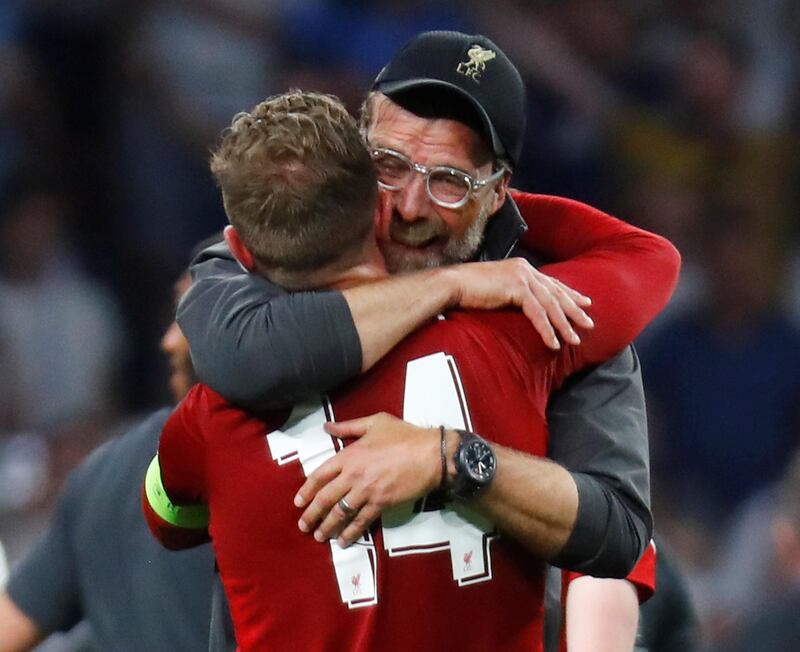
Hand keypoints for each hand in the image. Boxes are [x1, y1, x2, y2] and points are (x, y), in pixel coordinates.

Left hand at [294, 413, 439, 546]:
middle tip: (303, 526)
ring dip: (327, 527)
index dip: (307, 490)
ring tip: (319, 536)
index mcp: (349, 454)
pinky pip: (361, 521)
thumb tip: (326, 427)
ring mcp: (366, 491)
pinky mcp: (381, 504)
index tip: (298, 502)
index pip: (320, 475)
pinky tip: (343, 541)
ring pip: (340, 513)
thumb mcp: (375, 422)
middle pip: (326, 498)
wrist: (430, 454)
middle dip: (311, 514)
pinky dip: (350, 533)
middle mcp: (353, 475)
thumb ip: (348, 427)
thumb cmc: (404, 435)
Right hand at [444, 258, 592, 349]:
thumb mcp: (497, 290)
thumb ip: (512, 294)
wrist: (453, 284)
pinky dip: (547, 330)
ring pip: (551, 304)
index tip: (585, 303)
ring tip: (575, 339)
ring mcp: (522, 276)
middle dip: (574, 310)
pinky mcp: (517, 288)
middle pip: (556, 293)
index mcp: (522, 268)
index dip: (569, 294)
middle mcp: (526, 269)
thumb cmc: (469, 291)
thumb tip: (522, 306)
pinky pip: (538, 313)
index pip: (551, 283)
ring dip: (564, 324)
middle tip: (589, 324)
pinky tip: (553, 343)